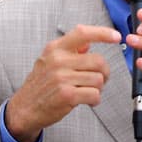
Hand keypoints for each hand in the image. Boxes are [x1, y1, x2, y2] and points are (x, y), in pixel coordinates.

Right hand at [5, 24, 121, 141]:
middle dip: (104, 73)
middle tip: (99, 80)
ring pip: (99, 79)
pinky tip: (87, 101)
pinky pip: (95, 94)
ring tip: (87, 91)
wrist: (25, 108)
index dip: (102, 33)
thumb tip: (88, 42)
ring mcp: (62, 78)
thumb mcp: (49, 60)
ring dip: (98, 88)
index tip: (116, 36)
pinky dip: (95, 100)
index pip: (82, 33)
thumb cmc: (40, 84)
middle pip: (99, 61)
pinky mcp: (67, 95)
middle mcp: (58, 60)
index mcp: (55, 48)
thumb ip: (70, 50)